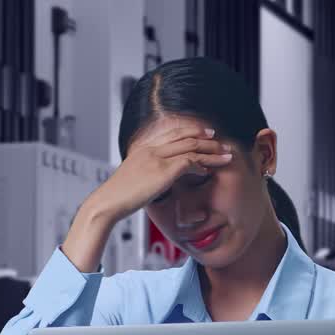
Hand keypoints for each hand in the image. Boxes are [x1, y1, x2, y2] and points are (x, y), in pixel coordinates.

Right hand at [85, 124, 233, 223]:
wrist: (107, 203)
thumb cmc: (118, 197)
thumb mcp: (132, 179)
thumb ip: (146, 174)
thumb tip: (153, 180)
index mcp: (144, 148)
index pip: (173, 133)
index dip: (193, 131)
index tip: (207, 133)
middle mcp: (151, 149)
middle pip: (186, 137)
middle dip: (208, 139)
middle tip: (223, 143)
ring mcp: (157, 158)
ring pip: (192, 149)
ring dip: (212, 153)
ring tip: (227, 156)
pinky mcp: (162, 171)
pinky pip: (189, 163)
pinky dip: (201, 166)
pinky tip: (209, 171)